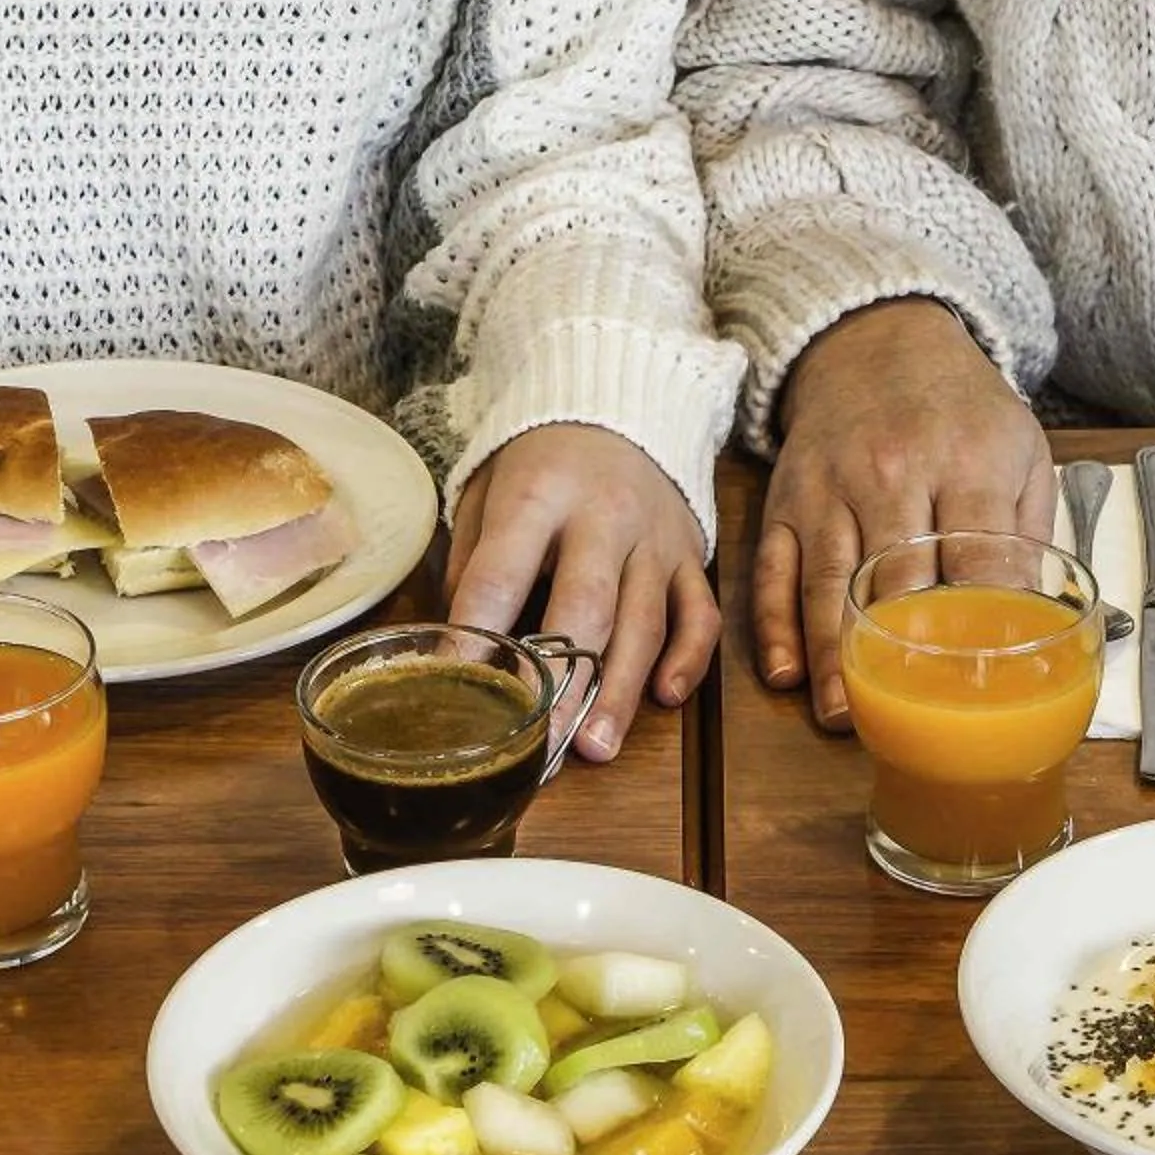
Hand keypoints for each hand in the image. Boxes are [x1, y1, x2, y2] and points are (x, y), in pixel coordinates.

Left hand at [446, 425, 717, 763]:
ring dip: (620, 692)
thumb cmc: (540, 463)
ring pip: (645, 623)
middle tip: (539, 745)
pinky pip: (698, 615)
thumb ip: (473, 561)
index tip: (456, 689)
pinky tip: (664, 699)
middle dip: (562, 683)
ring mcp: (655, 539)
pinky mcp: (691, 555)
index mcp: (539, 494)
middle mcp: (603, 516)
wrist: (619, 405)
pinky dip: (688, 660)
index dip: (476, 635)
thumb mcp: (487, 489)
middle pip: (586, 608)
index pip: (502, 573)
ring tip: (594, 748)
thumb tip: (456, 647)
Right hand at [757, 298, 1055, 729]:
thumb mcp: (1021, 446)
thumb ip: (1031, 528)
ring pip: (830, 584)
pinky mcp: (786, 500)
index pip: (976, 555)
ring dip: (833, 656)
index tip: (985, 676)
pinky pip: (775, 571)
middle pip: (897, 579)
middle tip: (909, 718)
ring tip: (842, 717)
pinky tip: (786, 673)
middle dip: (903, 654)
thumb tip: (1038, 618)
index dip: (982, 619)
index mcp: (965, 461)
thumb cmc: (960, 408)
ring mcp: (832, 488)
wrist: (877, 342)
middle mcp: (893, 473)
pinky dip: (776, 625)